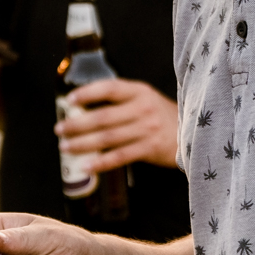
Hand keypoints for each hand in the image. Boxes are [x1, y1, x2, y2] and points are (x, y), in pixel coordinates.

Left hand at [56, 79, 179, 170]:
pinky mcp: (150, 148)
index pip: (110, 88)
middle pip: (103, 116)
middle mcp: (143, 108)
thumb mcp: (146, 100)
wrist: (195, 133)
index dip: (87, 93)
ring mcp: (147, 129)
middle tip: (59, 129)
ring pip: (108, 137)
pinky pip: (119, 157)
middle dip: (77, 124)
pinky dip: (100, 162)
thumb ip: (121, 101)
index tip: (69, 100)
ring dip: (82, 143)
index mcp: (140, 92)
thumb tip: (84, 109)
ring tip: (65, 147)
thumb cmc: (163, 117)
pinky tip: (85, 166)